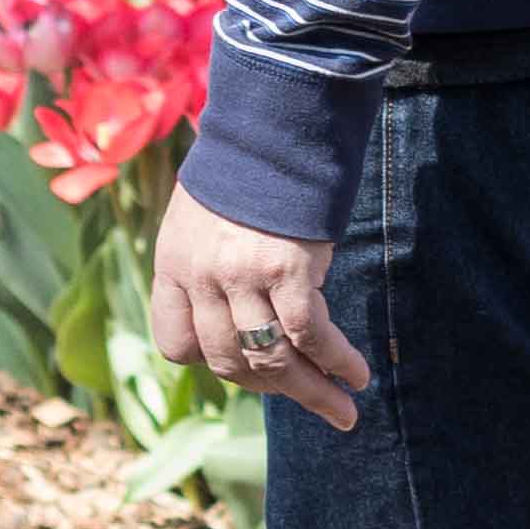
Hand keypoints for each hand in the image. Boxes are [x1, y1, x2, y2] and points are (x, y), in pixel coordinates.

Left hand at [147, 181, 371, 430]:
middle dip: (271, 388)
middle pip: (227, 361)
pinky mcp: (287, 269)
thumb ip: (210, 260)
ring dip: (311, 392)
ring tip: (344, 411)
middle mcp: (201, 276)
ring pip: (271, 358)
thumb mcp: (204, 212)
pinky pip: (310, 333)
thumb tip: (241, 304)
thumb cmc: (248, 163)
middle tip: (308, 403)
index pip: (176, 342)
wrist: (275, 118)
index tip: (242, 364)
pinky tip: (356, 374)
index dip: (209, 360)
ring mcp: (242, 276)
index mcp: (173, 262)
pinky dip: (335, 360)